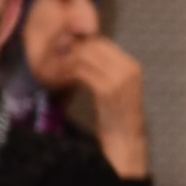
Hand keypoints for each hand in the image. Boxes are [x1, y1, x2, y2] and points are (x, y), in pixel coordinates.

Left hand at [64, 38, 148, 178]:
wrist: (126, 143)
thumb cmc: (116, 118)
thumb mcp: (114, 89)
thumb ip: (102, 71)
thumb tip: (77, 52)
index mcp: (132, 66)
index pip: (100, 42)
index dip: (79, 45)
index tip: (61, 54)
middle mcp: (129, 69)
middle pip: (92, 46)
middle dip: (69, 51)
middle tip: (53, 62)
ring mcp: (120, 79)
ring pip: (85, 56)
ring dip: (66, 62)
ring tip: (54, 71)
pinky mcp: (108, 91)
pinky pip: (82, 72)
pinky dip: (68, 74)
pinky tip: (59, 81)